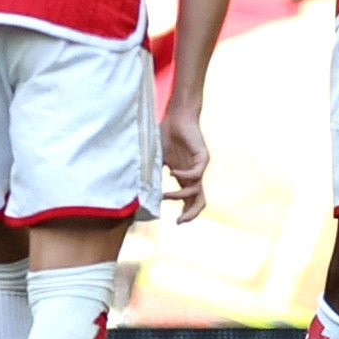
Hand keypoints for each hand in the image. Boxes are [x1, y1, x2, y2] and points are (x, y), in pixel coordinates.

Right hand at [161, 101, 210, 222]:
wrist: (177, 117)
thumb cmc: (165, 136)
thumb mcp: (155, 159)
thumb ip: (150, 174)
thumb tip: (136, 191)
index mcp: (183, 177)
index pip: (189, 200)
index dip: (186, 212)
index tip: (174, 221)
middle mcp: (192, 175)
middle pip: (199, 200)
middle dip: (191, 213)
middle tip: (179, 221)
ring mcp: (198, 167)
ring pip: (197, 191)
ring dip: (180, 196)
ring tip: (165, 195)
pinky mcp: (202, 157)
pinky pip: (196, 174)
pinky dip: (183, 176)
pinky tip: (170, 172)